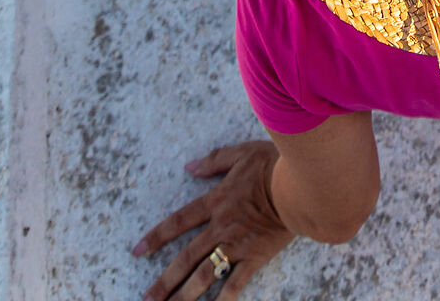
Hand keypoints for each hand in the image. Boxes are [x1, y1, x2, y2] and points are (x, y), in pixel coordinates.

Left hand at [132, 142, 293, 298]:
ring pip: (204, 275)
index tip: (137, 251)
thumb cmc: (274, 164)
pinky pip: (235, 284)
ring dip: (183, 295)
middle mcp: (221, 227)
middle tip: (147, 298)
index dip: (156, 237)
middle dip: (164, 281)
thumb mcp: (242, 153)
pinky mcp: (255, 258)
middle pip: (186, 257)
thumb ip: (215, 161)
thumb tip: (189, 167)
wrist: (302, 185)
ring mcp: (237, 245)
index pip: (178, 221)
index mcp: (216, 201)